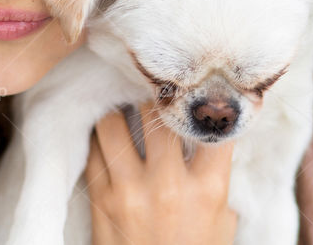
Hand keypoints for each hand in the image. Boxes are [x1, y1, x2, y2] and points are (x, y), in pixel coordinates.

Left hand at [85, 102, 236, 244]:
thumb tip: (212, 133)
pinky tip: (106, 136)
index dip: (204, 107)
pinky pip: (92, 151)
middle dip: (153, 99)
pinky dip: (99, 139)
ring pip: (110, 124)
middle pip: (155, 116)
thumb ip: (216, 178)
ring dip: (117, 112)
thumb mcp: (220, 221)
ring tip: (123, 109)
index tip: (197, 95)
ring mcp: (128, 191)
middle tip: (152, 91)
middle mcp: (166, 186)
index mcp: (207, 191)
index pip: (209, 130)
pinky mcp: (99, 199)